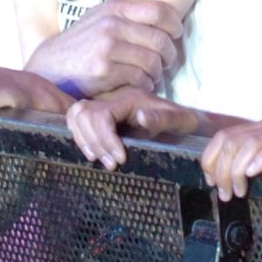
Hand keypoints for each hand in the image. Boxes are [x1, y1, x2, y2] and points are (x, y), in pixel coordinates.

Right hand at [27, 0, 182, 96]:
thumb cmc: (81, 43)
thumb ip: (127, 14)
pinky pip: (140, 80)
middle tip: (166, 62)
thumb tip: (165, 13)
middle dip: (169, 55)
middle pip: (160, 40)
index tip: (176, 34)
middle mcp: (112, 25)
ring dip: (157, 73)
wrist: (50, 67)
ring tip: (151, 75)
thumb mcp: (100, 18)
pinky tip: (138, 85)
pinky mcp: (104, 72)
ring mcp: (108, 48)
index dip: (174, 24)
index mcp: (115, 8)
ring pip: (152, 62)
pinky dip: (145, 85)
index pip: (159, 10)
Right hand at [67, 87, 199, 169]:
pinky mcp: (104, 115)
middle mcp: (115, 98)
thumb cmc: (184, 123)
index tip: (118, 161)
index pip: (102, 114)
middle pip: (83, 113)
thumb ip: (162, 118)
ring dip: (84, 140)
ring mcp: (107, 105)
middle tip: (111, 164)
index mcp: (130, 98)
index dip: (105, 139)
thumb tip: (141, 116)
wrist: (185, 122)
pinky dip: (80, 137)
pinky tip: (94, 154)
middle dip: (94, 142)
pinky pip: (78, 120)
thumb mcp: (179, 121)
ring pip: (77, 115)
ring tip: (101, 160)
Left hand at [202, 110, 261, 201]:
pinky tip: (253, 172)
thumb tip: (238, 173)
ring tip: (237, 191)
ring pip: (249, 143)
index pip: (225, 136)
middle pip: (231, 141)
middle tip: (225, 194)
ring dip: (236, 169)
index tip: (211, 181)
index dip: (211, 158)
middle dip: (221, 170)